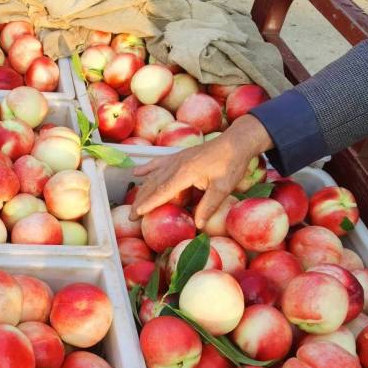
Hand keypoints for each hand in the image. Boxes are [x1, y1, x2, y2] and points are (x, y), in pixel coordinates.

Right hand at [129, 115, 272, 228]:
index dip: (149, 203)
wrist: (235, 141)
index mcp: (185, 172)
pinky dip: (146, 169)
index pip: (162, 191)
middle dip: (141, 201)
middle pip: (153, 185)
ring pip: (153, 175)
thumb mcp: (223, 188)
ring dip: (142, 189)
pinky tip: (136, 173)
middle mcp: (176, 164)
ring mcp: (175, 158)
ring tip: (134, 203)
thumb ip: (208, 206)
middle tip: (132, 217)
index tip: (137, 214)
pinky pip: (158, 163)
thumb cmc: (231, 164)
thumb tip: (198, 225)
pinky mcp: (178, 155)